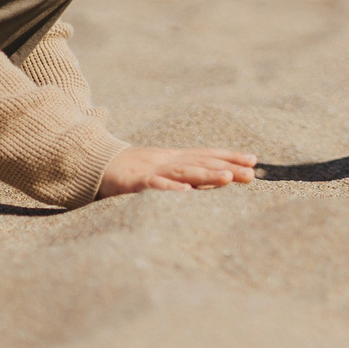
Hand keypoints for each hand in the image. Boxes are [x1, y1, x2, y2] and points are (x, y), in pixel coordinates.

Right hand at [98, 145, 257, 195]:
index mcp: (174, 157)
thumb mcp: (160, 170)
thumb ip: (182, 174)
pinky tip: (185, 193)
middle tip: (252, 174)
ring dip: (207, 174)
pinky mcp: (135, 182)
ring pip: (183, 171)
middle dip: (228, 167)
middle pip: (201, 162)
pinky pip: (154, 186)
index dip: (230, 156)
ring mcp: (152, 170)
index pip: (207, 154)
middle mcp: (167, 160)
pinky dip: (169, 189)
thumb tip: (209, 182)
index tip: (254, 160)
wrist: (94, 164)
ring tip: (229, 178)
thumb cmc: (131, 171)